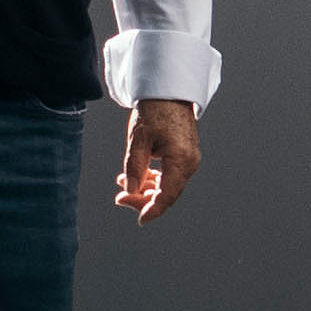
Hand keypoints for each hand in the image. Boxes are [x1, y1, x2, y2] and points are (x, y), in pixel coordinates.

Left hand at [117, 96, 201, 223]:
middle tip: (120, 197)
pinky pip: (171, 175)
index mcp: (181, 160)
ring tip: (124, 184)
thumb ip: (135, 168)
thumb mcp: (138, 140)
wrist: (168, 90)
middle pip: (167, 194)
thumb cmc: (154, 111)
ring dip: (147, 188)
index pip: (167, 196)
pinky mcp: (185, 154)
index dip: (152, 210)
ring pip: (168, 185)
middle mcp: (190, 163)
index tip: (139, 220)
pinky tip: (138, 176)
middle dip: (143, 199)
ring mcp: (189, 159)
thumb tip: (131, 190)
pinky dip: (154, 178)